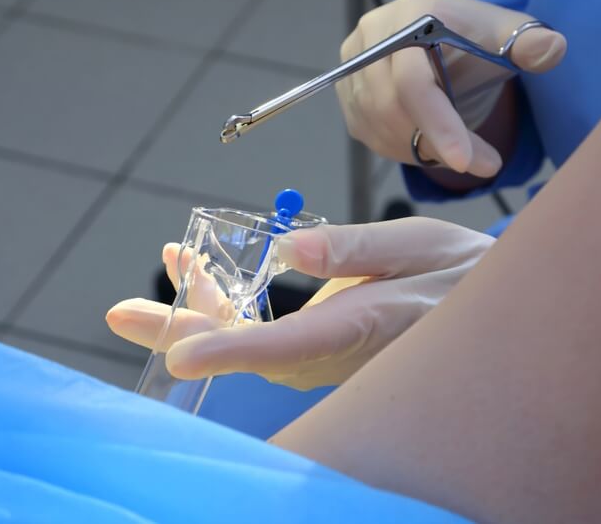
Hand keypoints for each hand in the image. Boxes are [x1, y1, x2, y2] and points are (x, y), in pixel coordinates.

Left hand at [106, 218, 493, 389]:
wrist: (482, 307)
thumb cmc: (458, 273)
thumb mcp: (419, 246)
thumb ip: (355, 248)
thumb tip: (290, 250)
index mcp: (360, 326)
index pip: (284, 347)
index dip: (229, 351)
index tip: (177, 354)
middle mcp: (334, 351)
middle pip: (244, 352)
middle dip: (180, 331)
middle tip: (118, 312)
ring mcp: (325, 353)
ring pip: (249, 341)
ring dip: (201, 306)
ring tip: (171, 258)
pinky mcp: (321, 343)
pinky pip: (263, 331)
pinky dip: (228, 300)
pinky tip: (204, 269)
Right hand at [338, 0, 565, 174]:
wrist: (444, 39)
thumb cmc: (478, 39)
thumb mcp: (508, 35)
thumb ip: (529, 42)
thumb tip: (552, 48)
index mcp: (412, 13)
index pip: (413, 79)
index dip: (437, 124)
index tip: (465, 163)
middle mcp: (372, 34)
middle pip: (389, 107)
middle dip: (435, 144)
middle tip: (480, 164)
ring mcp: (352, 63)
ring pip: (378, 125)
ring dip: (420, 149)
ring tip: (461, 150)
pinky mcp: (346, 90)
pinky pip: (369, 132)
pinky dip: (402, 147)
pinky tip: (432, 142)